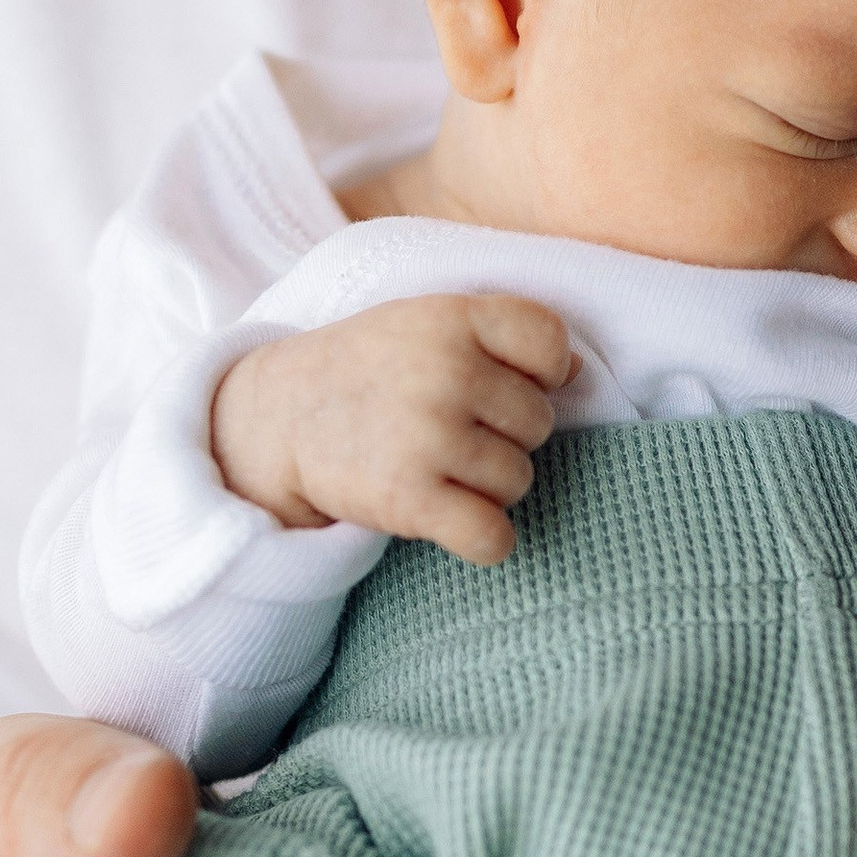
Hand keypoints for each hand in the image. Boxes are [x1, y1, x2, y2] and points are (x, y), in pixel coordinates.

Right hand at [212, 294, 573, 564]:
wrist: (276, 417)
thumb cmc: (369, 368)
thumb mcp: (425, 322)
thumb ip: (498, 334)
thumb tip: (579, 370)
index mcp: (454, 316)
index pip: (550, 343)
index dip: (541, 373)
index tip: (501, 385)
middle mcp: (447, 372)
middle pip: (538, 424)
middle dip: (505, 436)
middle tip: (449, 432)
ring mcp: (428, 435)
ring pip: (519, 482)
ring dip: (489, 486)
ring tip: (438, 468)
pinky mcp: (409, 498)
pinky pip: (493, 537)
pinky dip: (484, 540)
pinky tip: (455, 521)